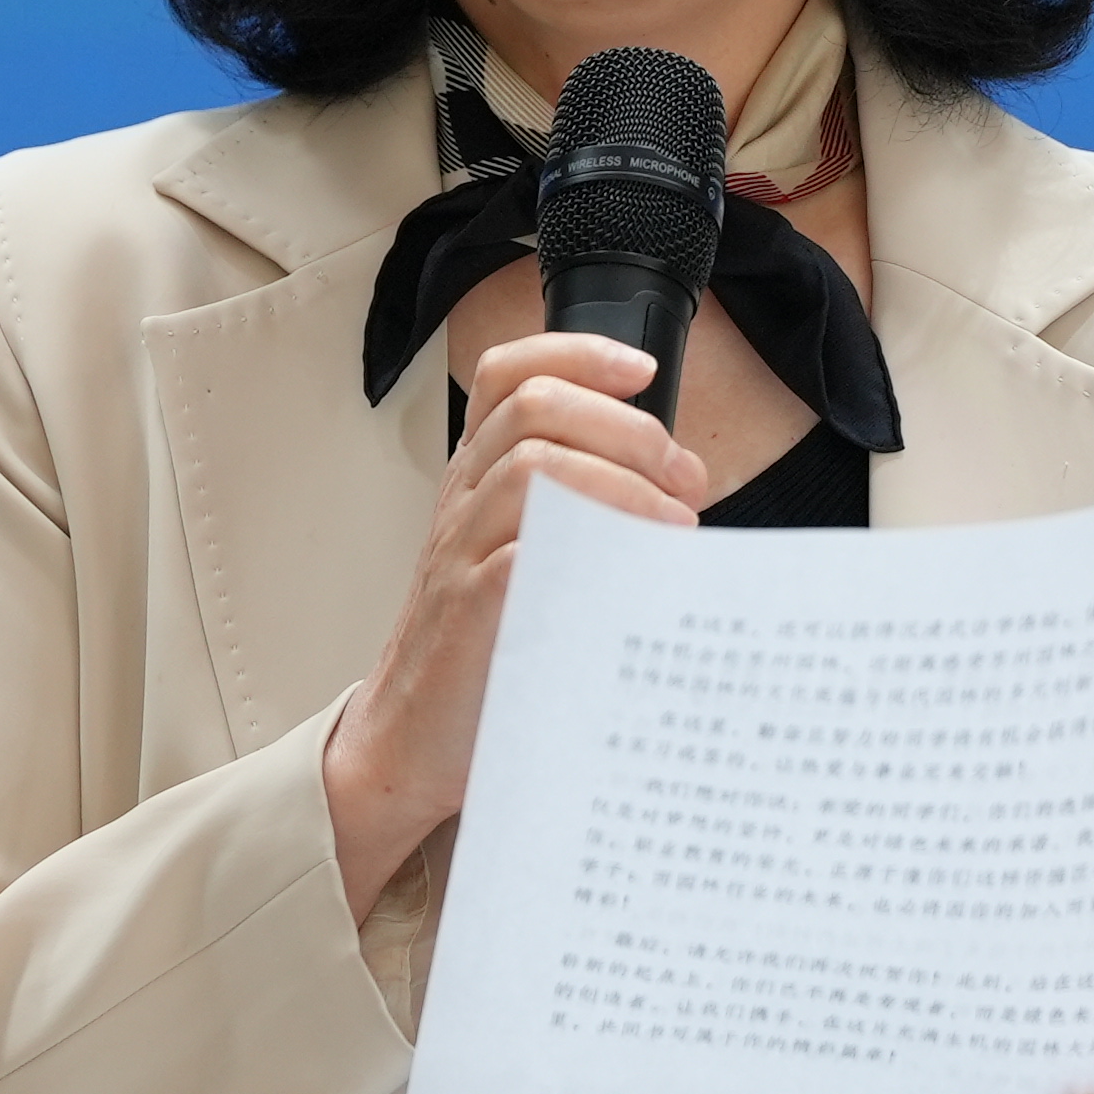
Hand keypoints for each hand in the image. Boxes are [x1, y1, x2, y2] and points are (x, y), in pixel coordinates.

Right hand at [324, 330, 705, 918]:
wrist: (408, 742)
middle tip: (684, 478)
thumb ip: (581, 515)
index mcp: (475, 481)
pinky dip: (590, 547)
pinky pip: (522, 551)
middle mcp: (461, 503)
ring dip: (623, 483)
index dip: (577, 352)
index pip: (508, 375)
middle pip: (534, 406)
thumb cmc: (484, 652)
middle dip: (627, 427)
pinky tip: (637, 572)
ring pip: (532, 466)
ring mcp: (459, 554)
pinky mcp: (469, 614)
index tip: (644, 371)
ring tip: (674, 526)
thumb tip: (683, 492)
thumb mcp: (527, 562)